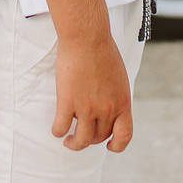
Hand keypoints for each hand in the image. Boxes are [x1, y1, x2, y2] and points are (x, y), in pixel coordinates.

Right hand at [51, 34, 133, 152]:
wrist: (87, 37)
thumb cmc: (102, 50)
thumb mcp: (119, 78)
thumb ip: (115, 96)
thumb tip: (110, 108)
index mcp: (122, 102)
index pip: (124, 136)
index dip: (117, 146)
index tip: (109, 146)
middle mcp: (107, 109)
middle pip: (99, 137)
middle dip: (91, 138)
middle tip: (82, 133)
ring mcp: (87, 107)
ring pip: (81, 140)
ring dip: (74, 143)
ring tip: (68, 140)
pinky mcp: (68, 102)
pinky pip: (61, 127)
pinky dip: (58, 131)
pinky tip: (58, 128)